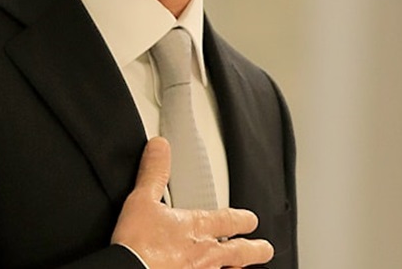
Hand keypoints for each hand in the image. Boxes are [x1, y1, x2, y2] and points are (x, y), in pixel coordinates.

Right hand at [112, 137, 272, 268]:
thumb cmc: (136, 245)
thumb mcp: (141, 202)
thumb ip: (154, 173)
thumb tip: (160, 147)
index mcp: (198, 227)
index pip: (231, 219)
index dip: (244, 219)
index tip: (251, 220)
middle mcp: (208, 254)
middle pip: (241, 251)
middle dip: (255, 249)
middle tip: (264, 249)